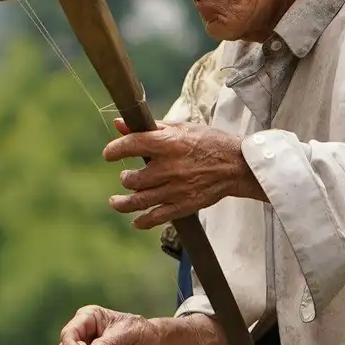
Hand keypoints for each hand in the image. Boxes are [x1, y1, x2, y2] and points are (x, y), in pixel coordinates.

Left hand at [104, 122, 257, 229]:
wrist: (236, 165)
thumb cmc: (207, 142)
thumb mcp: (179, 128)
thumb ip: (149, 127)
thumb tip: (119, 122)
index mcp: (168, 143)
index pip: (131, 145)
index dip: (114, 149)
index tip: (109, 154)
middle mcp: (169, 167)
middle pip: (133, 179)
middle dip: (125, 178)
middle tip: (126, 177)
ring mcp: (175, 189)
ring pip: (139, 201)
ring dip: (122, 203)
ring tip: (116, 201)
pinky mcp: (183, 205)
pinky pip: (156, 218)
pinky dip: (142, 221)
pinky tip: (135, 221)